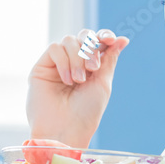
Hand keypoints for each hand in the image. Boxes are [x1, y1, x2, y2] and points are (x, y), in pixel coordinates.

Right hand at [26, 28, 128, 146]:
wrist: (65, 129)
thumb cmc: (86, 112)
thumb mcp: (103, 83)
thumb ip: (109, 59)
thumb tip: (122, 39)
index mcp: (91, 66)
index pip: (97, 41)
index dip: (104, 35)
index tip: (111, 39)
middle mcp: (74, 62)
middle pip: (83, 36)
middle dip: (91, 48)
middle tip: (93, 68)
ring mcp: (57, 64)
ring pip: (69, 40)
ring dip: (77, 58)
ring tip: (78, 80)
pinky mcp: (42, 67)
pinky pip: (55, 48)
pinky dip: (64, 62)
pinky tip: (67, 80)